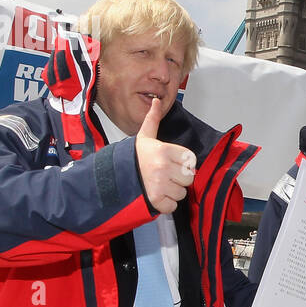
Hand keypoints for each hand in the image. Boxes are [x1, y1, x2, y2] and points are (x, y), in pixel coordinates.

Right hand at [135, 96, 196, 213]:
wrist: (113, 176)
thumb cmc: (134, 157)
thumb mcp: (145, 137)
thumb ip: (153, 119)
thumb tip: (157, 101)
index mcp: (164, 150)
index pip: (191, 161)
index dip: (183, 163)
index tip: (170, 163)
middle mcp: (163, 167)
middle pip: (189, 178)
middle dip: (178, 179)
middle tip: (164, 175)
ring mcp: (160, 185)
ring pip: (182, 193)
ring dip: (172, 192)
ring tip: (158, 185)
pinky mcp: (156, 201)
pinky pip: (173, 206)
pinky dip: (166, 204)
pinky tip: (156, 195)